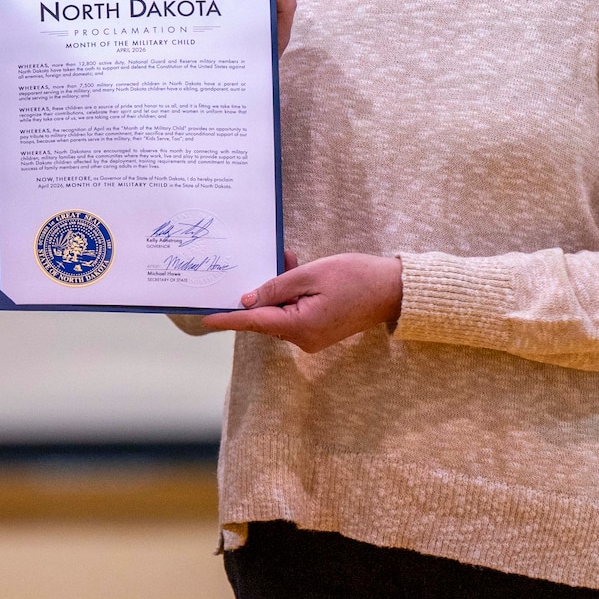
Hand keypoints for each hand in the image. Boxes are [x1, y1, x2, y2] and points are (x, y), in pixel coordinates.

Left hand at [200, 251, 401, 354]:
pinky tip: (296, 270)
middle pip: (267, 316)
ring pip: (280, 312)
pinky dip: (291, 294)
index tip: (204, 318)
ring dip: (279, 288)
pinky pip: (294, 313)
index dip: (227, 319)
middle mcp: (304, 339)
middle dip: (261, 290)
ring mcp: (312, 337)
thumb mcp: (311, 274)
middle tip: (264, 262)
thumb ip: (276, 287)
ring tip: (290, 259)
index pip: (254, 322)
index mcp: (300, 327)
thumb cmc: (356, 277)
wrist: (393, 290)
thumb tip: (247, 301)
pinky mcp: (319, 330)